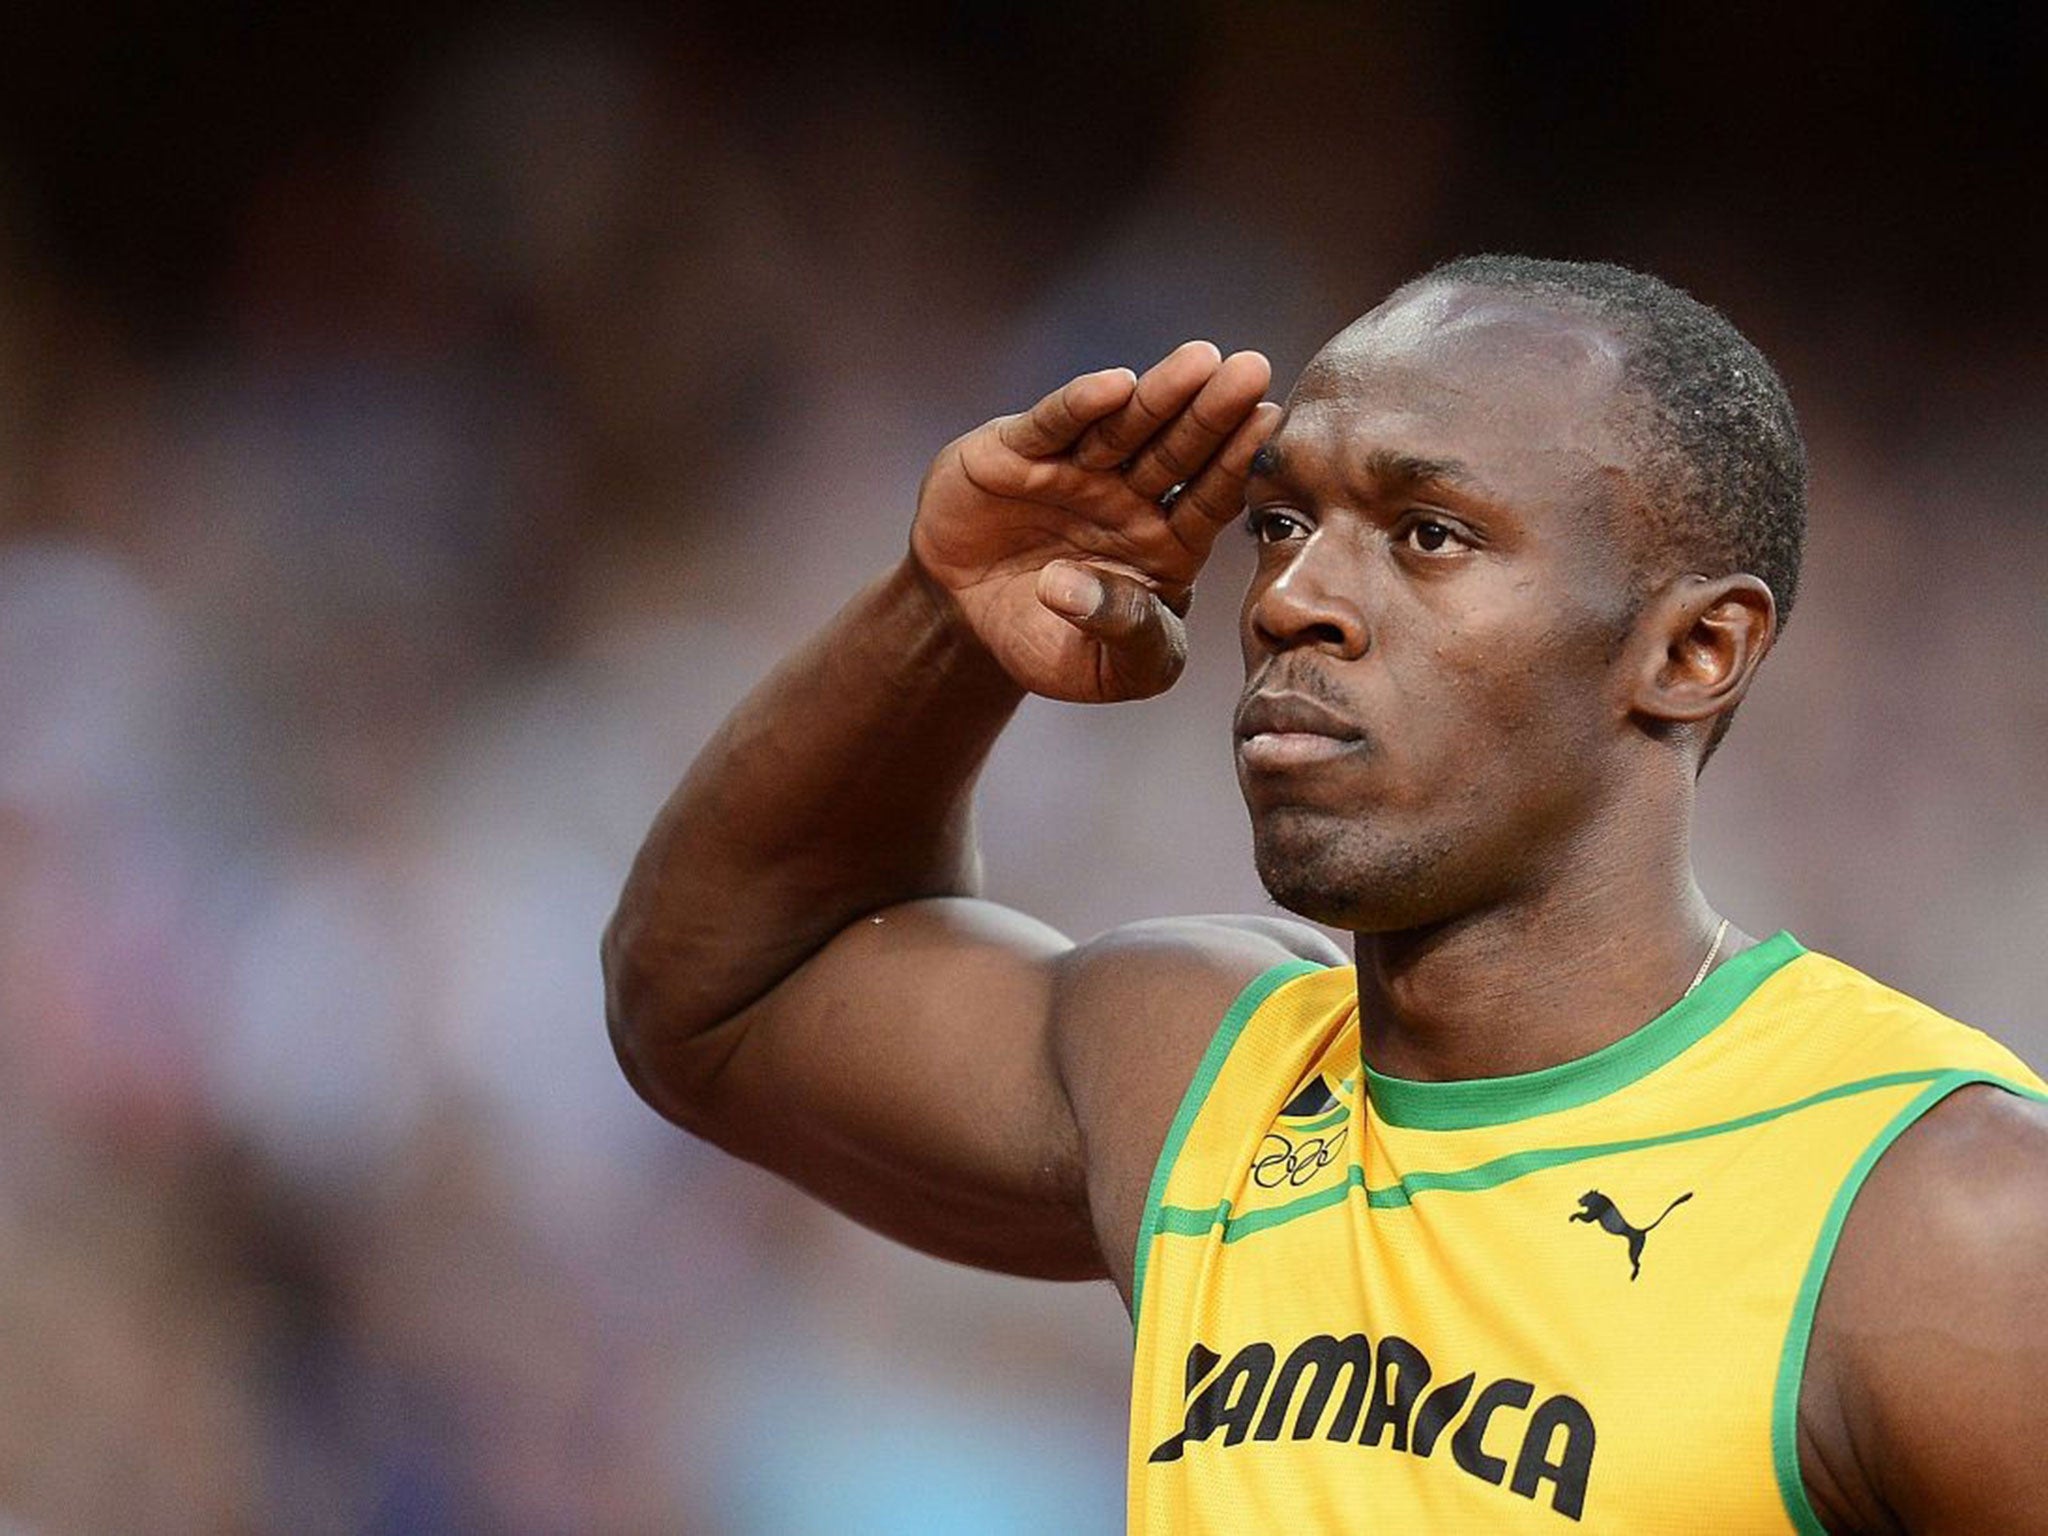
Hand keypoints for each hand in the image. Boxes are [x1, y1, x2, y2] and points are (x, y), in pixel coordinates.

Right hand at [910, 341, 1277, 702]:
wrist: (968, 622)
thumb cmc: (1053, 643)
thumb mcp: (1105, 669)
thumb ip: (1128, 637)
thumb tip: (1075, 589)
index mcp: (1167, 543)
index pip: (1211, 498)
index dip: (1239, 463)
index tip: (1272, 427)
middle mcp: (1128, 495)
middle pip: (1178, 451)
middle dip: (1214, 413)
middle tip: (1253, 371)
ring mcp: (1075, 468)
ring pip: (1124, 427)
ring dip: (1160, 394)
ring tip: (1200, 360)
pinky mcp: (1016, 452)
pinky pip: (1052, 425)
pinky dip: (1080, 405)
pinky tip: (1114, 385)